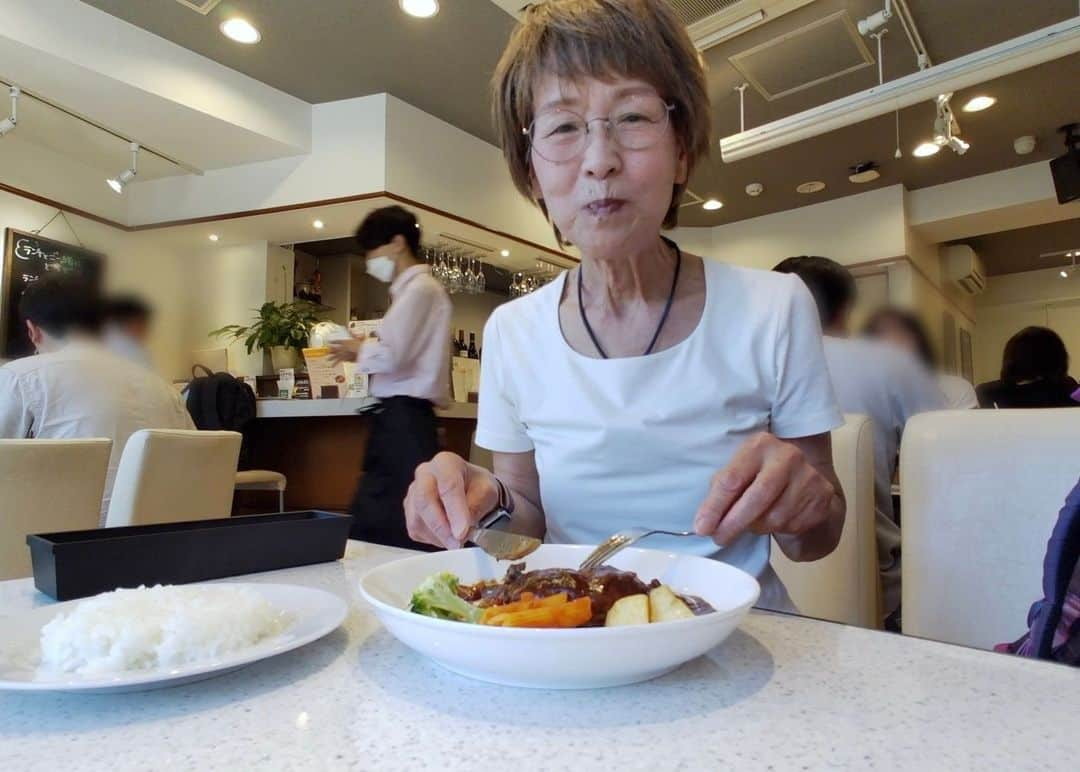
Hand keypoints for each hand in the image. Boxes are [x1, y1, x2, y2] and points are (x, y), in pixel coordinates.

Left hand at [327, 335, 362, 364]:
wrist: (361, 352)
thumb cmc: (360, 345)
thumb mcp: (357, 338)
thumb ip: (354, 334)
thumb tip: (352, 330)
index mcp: (345, 342)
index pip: (338, 341)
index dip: (333, 342)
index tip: (329, 342)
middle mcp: (342, 347)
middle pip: (335, 348)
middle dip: (331, 350)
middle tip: (327, 352)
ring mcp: (342, 353)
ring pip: (335, 355)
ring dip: (332, 357)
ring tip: (328, 359)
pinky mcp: (344, 358)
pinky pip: (338, 361)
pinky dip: (335, 363)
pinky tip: (332, 366)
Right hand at [404, 452, 500, 548]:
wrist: (471, 491)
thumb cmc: (478, 487)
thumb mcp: (487, 491)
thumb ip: (476, 506)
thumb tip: (462, 528)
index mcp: (445, 463)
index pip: (447, 485)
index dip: (455, 511)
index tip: (462, 532)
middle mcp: (424, 474)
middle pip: (424, 500)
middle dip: (442, 526)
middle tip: (458, 542)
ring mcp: (413, 493)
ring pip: (417, 519)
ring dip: (439, 536)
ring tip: (458, 540)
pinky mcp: (410, 512)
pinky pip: (415, 530)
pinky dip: (433, 539)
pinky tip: (447, 535)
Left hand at [693, 433, 838, 547]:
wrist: (807, 483)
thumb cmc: (762, 477)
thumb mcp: (740, 473)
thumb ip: (722, 492)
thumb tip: (704, 523)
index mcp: (760, 444)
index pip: (732, 478)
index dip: (714, 506)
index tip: (701, 528)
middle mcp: (788, 456)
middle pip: (756, 497)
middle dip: (734, 523)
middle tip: (719, 539)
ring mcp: (808, 476)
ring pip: (774, 516)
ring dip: (756, 527)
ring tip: (752, 522)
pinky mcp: (822, 498)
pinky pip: (791, 525)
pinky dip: (776, 530)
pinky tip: (775, 521)